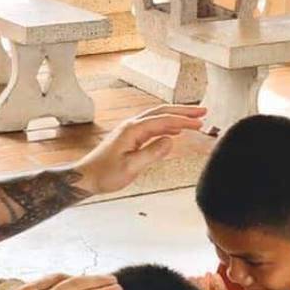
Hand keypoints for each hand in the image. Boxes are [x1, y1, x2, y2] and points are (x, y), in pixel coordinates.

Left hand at [76, 104, 208, 196]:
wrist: (86, 177)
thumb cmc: (105, 174)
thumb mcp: (131, 167)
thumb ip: (152, 153)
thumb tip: (170, 142)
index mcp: (133, 130)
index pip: (163, 120)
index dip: (183, 121)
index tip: (199, 123)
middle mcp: (131, 126)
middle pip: (161, 112)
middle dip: (183, 111)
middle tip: (202, 113)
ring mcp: (130, 130)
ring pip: (157, 118)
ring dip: (176, 117)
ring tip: (194, 119)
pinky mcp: (130, 138)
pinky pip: (152, 127)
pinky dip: (166, 126)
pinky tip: (174, 131)